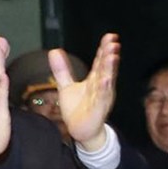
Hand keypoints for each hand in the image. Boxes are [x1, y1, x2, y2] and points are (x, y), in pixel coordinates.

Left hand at [52, 33, 119, 149]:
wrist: (81, 132)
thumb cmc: (78, 109)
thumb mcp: (66, 87)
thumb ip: (62, 70)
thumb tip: (54, 51)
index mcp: (95, 80)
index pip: (101, 62)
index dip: (104, 49)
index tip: (110, 37)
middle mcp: (102, 87)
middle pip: (106, 68)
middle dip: (110, 55)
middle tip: (113, 42)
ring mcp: (101, 98)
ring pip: (107, 81)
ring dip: (110, 68)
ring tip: (112, 56)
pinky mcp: (98, 109)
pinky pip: (102, 97)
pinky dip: (105, 88)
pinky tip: (107, 78)